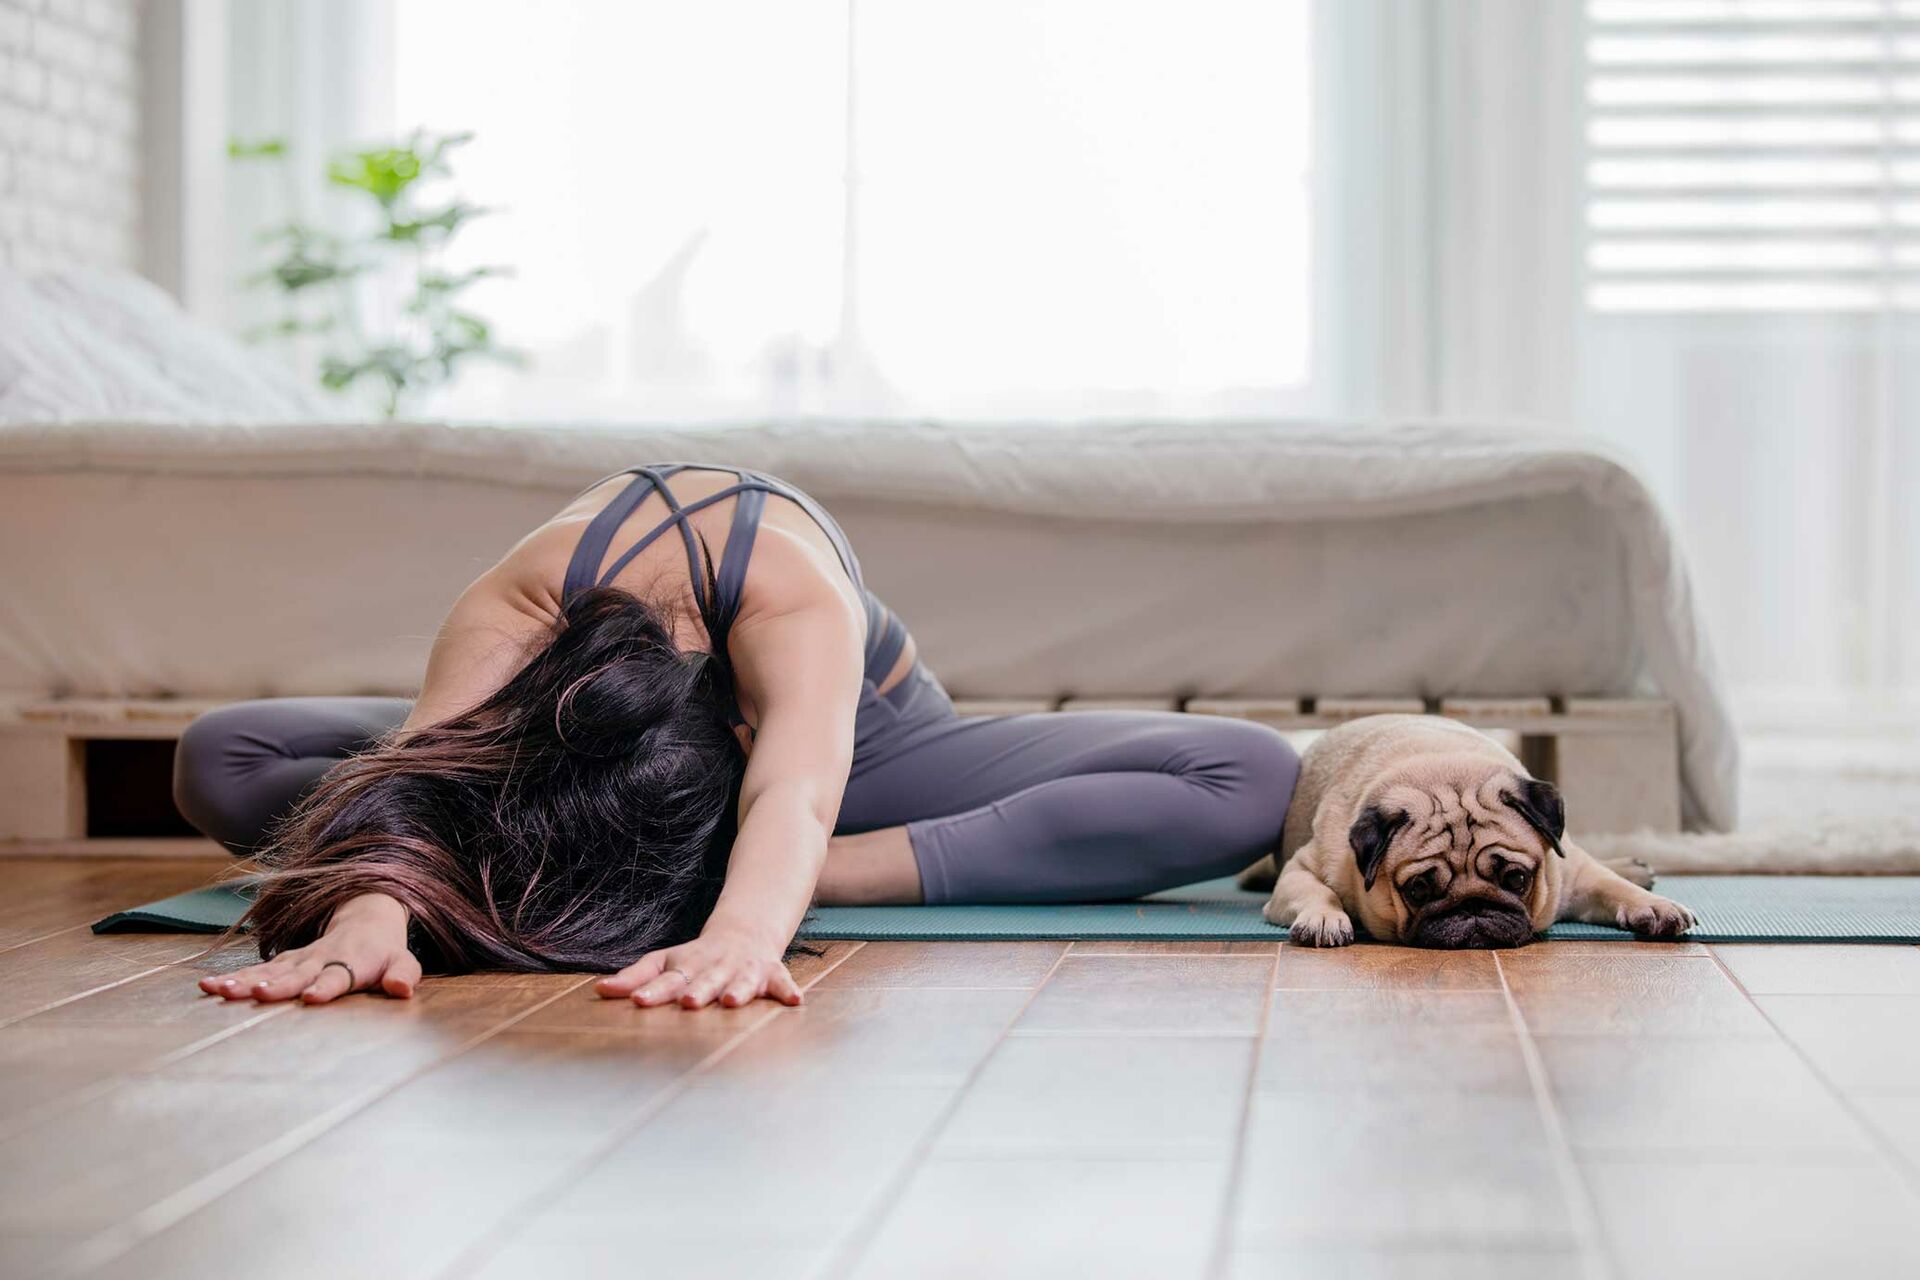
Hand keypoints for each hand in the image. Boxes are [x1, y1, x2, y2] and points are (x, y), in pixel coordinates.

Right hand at [200, 893, 420, 1004]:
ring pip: (268, 970)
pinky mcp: (283, 963)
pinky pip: (255, 971)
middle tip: (256, 995)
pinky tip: (208, 987)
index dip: (326, 986)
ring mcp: (298, 960)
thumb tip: (403, 989)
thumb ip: (404, 974)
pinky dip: (232, 977)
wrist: (365, 919)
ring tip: (217, 991)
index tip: (312, 997)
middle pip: (296, 974)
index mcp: (351, 961)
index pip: (338, 975)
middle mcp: (320, 959)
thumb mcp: (402, 961)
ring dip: (243, 981)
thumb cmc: (385, 951)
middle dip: (276, 985)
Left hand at [594, 929, 801, 1008]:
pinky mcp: (770, 974)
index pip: (667, 979)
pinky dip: (788, 990)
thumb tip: (599, 990)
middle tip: (689, 1002)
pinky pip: (781, 982)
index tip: (638, 1001)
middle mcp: (716, 968)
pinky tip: (795, 1001)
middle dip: (699, 990)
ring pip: (742, 981)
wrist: (744, 933)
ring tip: (733, 1002)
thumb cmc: (697, 958)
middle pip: (705, 980)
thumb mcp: (665, 962)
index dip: (654, 990)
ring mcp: (744, 970)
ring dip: (738, 990)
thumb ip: (635, 978)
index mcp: (688, 966)